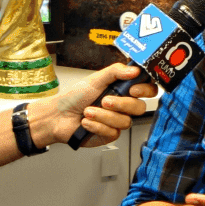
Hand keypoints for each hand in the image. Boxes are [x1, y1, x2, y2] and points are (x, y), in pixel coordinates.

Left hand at [32, 62, 156, 147]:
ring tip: (88, 112)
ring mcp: (117, 121)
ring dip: (103, 116)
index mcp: (122, 89)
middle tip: (105, 100)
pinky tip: (86, 122)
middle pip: (139, 108)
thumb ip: (115, 72)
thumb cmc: (74, 97)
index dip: (145, 90)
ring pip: (125, 121)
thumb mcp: (94, 79)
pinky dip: (96, 126)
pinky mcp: (110, 135)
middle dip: (121, 104)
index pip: (146, 90)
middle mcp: (122, 106)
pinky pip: (113, 132)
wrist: (58, 116)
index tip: (133, 89)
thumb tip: (135, 70)